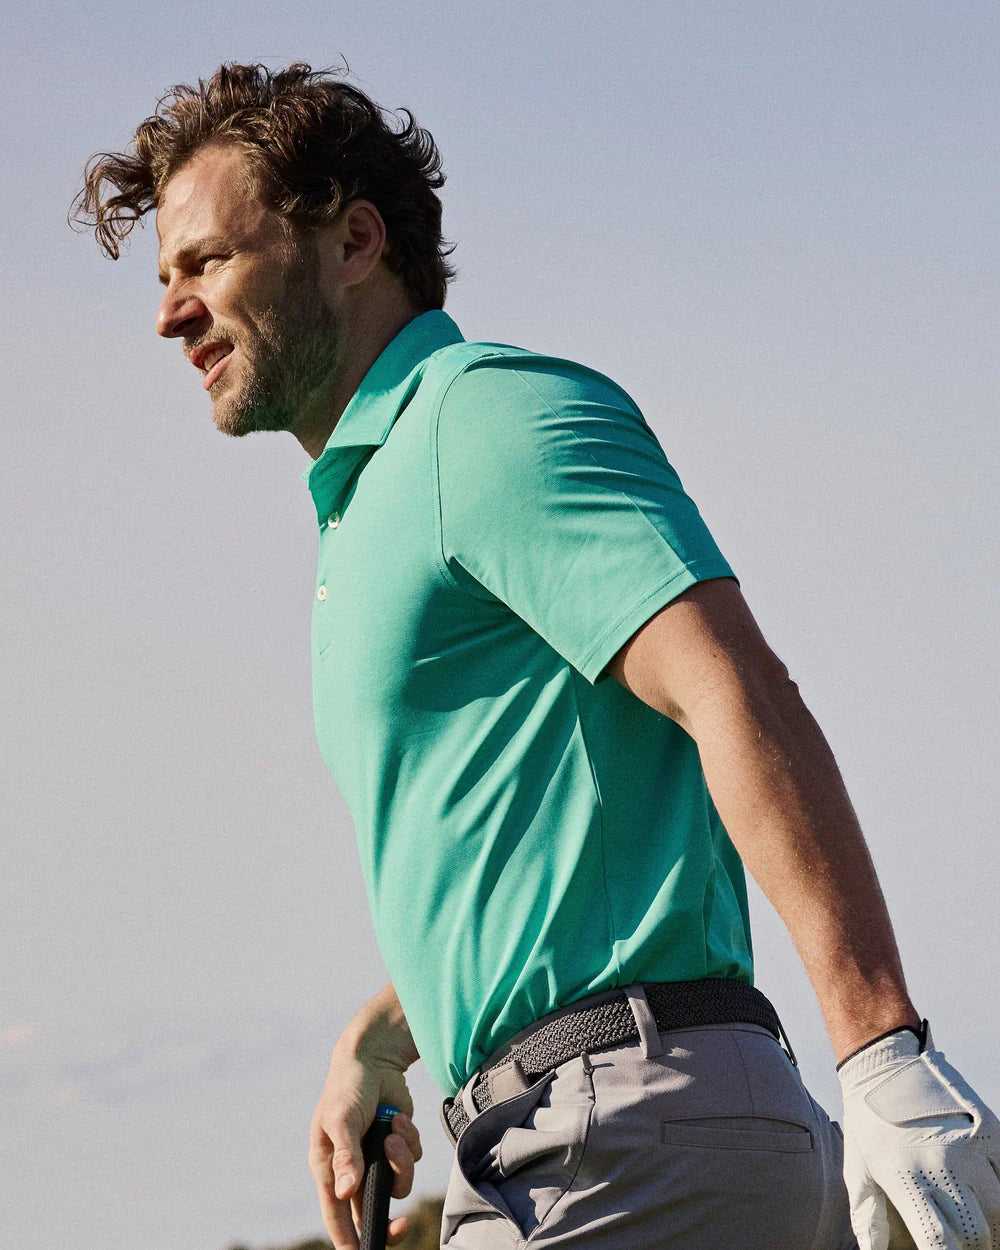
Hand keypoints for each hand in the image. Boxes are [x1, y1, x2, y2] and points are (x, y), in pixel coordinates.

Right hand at [309, 1036, 422, 1247]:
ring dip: (400, 1160)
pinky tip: (397, 1118)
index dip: (348, 1240)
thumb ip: (346, 1156)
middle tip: (403, 1226)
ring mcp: (376, 1157)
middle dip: (389, 1219)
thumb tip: (346, 1194)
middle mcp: (353, 1168)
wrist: (374, 1058)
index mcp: (329, 1167)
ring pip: (397, 1182)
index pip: (336, 1214)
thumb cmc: (348, 1087)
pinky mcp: (397, 1144)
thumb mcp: (341, 1119)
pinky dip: (409, 1141)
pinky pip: (412, 1159)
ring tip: (392, 1130)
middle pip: (372, 1210)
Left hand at [839, 1024, 999, 1248]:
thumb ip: (869, 1221)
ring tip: (971, 1223)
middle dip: (971, 1247)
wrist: (885, 1063)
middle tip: (958, 1241)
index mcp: (904, 1176)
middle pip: (975, 1234)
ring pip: (998, 1213)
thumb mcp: (857, 1172)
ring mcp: (969, 1148)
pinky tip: (985, 1200)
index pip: (939, 1242)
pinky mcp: (989, 1133)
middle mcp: (941, 1164)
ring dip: (989, 1227)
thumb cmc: (868, 1125)